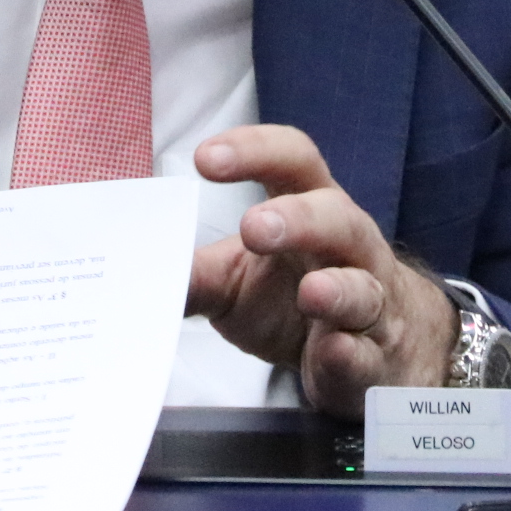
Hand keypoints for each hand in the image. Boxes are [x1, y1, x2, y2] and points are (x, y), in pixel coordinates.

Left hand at [186, 124, 456, 415]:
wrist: (378, 351)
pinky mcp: (375, 360)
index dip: (255, 151)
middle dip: (299, 220)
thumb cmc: (295, 300)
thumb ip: (195, 274)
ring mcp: (371, 305)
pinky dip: (350, 355)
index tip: (206, 158)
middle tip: (254, 228)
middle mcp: (349, 248)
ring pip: (364, 288)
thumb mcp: (237, 282)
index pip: (292, 162)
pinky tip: (334, 351)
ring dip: (337, 291)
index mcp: (310, 210)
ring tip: (310, 294)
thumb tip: (133, 273)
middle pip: (336, 218)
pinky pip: (367, 355)